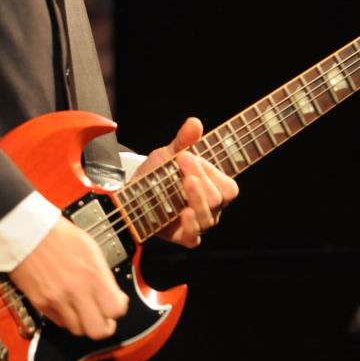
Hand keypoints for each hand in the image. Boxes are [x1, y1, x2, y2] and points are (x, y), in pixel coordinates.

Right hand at [9, 214, 128, 339]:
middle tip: (102, 317)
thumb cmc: (57, 234)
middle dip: (104, 325)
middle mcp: (76, 291)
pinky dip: (65, 317)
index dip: (118, 308)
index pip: (116, 310)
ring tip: (82, 308)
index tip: (116, 303)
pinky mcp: (41, 304)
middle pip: (98, 330)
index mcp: (92, 274)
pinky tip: (66, 303)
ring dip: (83, 322)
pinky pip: (59, 322)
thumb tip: (111, 293)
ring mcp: (57, 300)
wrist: (27, 231)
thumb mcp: (89, 247)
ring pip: (78, 330)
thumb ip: (102, 274)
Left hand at [134, 117, 238, 247]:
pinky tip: (184, 213)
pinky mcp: (182, 236)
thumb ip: (184, 141)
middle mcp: (209, 208)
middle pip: (218, 199)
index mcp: (213, 188)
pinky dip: (191, 226)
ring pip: (208, 217)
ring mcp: (197, 223)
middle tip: (182, 161)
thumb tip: (195, 122)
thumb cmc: (157, 174)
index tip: (189, 156)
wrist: (132, 194)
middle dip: (201, 177)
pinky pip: (193, 237)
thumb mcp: (168, 154)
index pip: (228, 187)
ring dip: (196, 197)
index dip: (212, 172)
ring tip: (184, 182)